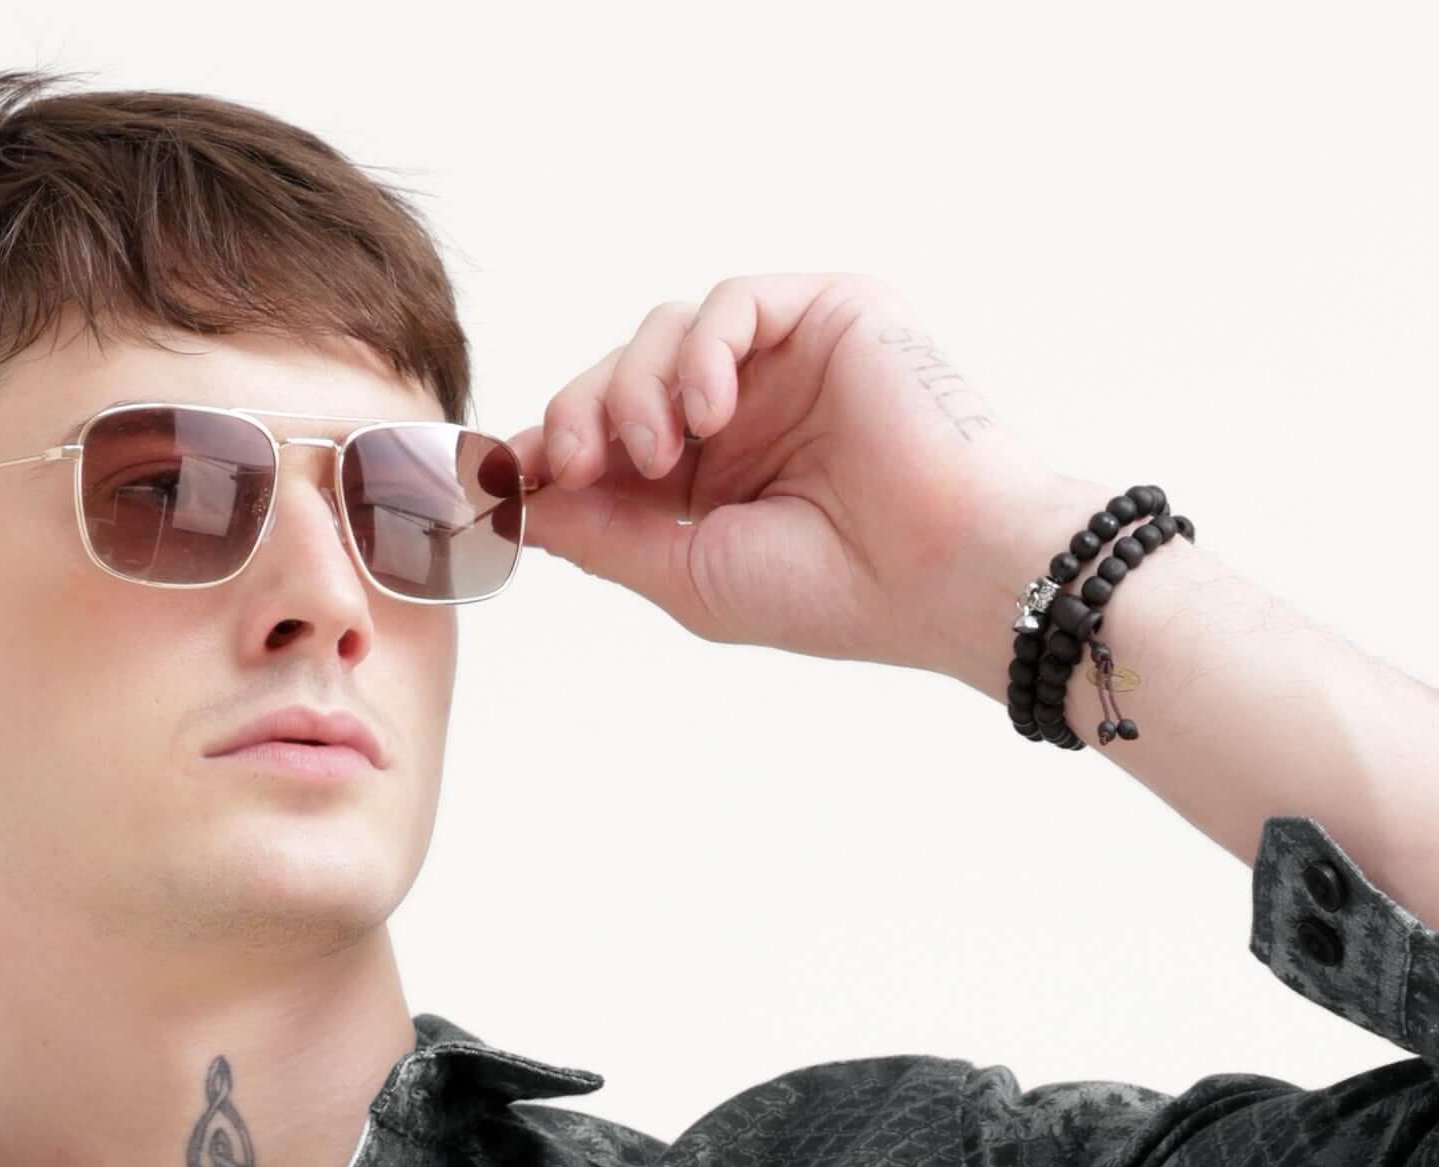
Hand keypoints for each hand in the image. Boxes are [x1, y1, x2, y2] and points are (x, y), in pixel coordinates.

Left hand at [507, 273, 1080, 677]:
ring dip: (635, 388)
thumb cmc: (838, 591)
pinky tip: (709, 413)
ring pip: (662, 332)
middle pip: (618, 379)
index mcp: (709, 481)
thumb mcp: (689, 574)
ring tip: (661, 452)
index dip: (543, 453)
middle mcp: (741, 413)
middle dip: (578, 418)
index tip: (491, 476)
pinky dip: (701, 350)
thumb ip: (602, 534)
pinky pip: (729, 302)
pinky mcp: (825, 312)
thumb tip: (514, 503)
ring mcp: (781, 361)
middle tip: (571, 465)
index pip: (606, 444)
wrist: (946, 571)